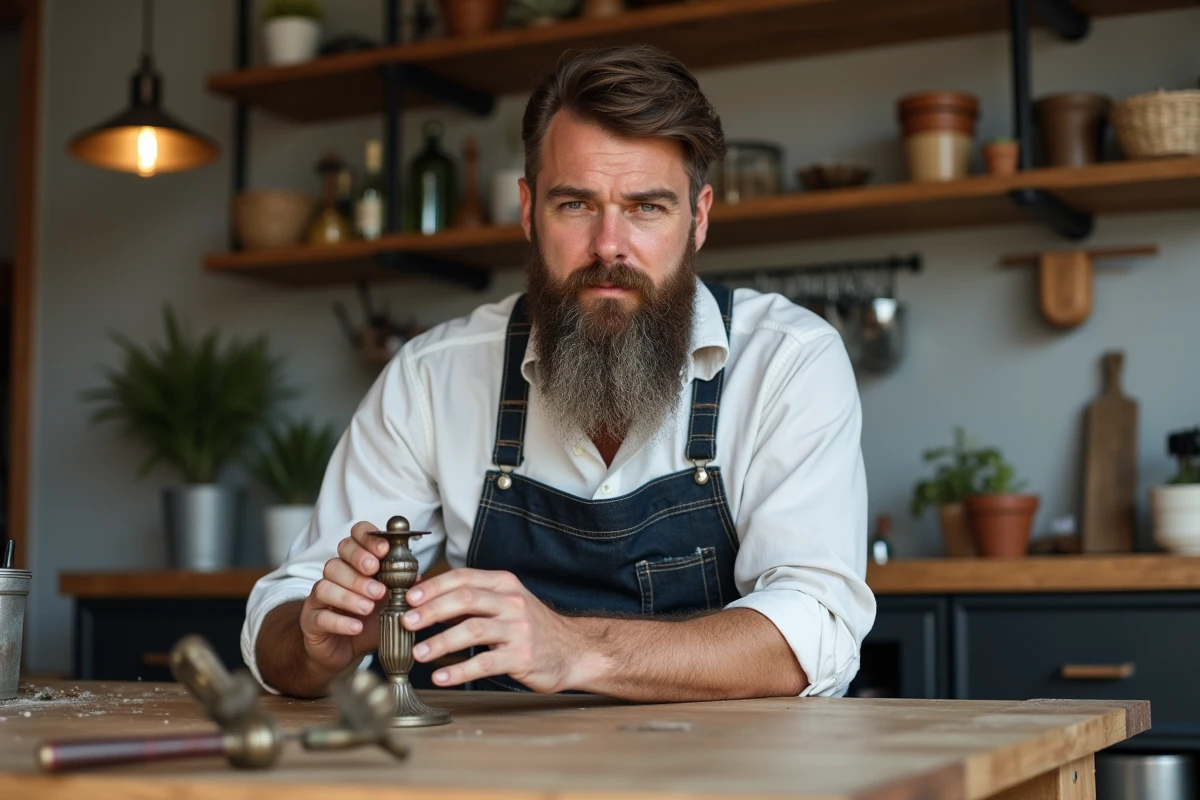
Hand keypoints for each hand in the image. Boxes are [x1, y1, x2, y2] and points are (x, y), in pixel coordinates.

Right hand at [298, 521, 394, 680]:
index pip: (354, 538)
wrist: (342, 652)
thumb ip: (402, 590)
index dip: (367, 539)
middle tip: (378, 584)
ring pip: (326, 585)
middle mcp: (334, 577)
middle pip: (338, 559)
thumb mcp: (390, 605)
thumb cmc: (368, 622)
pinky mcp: (311, 620)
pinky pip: (320, 615)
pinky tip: (356, 627)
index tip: (384, 550)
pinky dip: (340, 621)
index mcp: (354, 565)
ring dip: (350, 595)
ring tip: (369, 608)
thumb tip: (418, 577)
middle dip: (358, 568)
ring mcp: (319, 598)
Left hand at [402, 569, 581, 692]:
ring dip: (441, 641)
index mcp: (504, 584)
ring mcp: (518, 630)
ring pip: (473, 630)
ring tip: (418, 652)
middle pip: (466, 599)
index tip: (409, 597)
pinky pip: (484, 663)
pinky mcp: (520, 657)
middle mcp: (511, 603)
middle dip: (432, 609)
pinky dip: (459, 671)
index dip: (434, 586)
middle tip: (407, 622)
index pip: (464, 577)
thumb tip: (423, 595)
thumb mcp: (504, 602)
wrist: (572, 650)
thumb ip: (469, 599)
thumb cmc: (530, 626)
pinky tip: (441, 677)